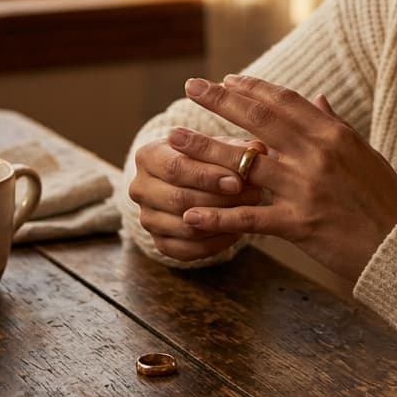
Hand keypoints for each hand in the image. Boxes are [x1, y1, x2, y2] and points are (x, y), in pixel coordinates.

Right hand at [127, 130, 265, 262]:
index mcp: (148, 156)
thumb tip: (257, 150)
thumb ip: (237, 148)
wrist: (194, 181)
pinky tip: (237, 232)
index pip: (175, 168)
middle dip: (219, 201)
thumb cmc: (209, 158)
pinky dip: (215, 243)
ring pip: (184, 227)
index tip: (237, 181)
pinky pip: (187, 250)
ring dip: (220, 222)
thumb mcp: (221, 146)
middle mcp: (139, 187)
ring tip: (249, 213)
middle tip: (253, 198)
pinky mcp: (158, 242)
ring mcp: (146, 217)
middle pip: (178, 199)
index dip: (207, 176)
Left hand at [179, 74, 396, 281]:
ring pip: (242, 163)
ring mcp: (304, 189)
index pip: (283, 101)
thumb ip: (336, 125)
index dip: (251, 88)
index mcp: (333, 134)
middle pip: (257, 119)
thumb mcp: (366, 154)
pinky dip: (217, 217)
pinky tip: (189, 214)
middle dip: (219, 101)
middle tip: (190, 88)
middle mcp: (315, 154)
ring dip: (203, 149)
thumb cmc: (386, 199)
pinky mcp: (297, 224)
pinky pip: (248, 218)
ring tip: (174, 139)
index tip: (226, 80)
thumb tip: (319, 98)